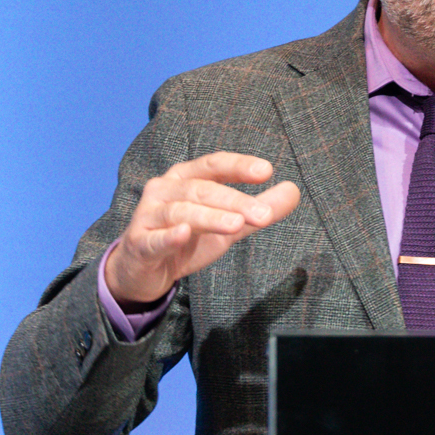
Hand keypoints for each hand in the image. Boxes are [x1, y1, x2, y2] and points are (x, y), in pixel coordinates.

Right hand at [104, 152, 301, 306]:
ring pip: (181, 211)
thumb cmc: (185, 240)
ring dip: (210, 216)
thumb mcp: (227, 225)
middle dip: (235, 200)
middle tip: (264, 214)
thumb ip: (257, 208)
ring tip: (236, 224)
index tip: (266, 170)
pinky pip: (155, 237)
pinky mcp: (139, 243)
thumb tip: (295, 190)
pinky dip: (168, 235)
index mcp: (186, 178)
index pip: (214, 165)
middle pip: (202, 189)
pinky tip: (183, 233)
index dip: (238, 166)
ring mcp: (149, 215)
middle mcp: (165, 190)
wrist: (141, 270)